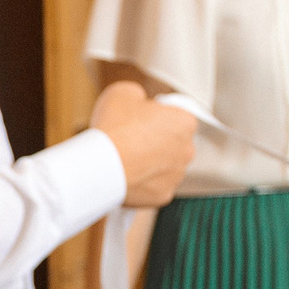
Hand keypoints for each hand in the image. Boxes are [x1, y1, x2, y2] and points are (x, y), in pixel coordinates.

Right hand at [90, 81, 198, 206]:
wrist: (100, 165)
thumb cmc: (114, 126)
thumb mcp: (123, 92)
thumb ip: (139, 95)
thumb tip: (139, 102)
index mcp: (185, 122)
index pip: (176, 117)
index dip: (156, 117)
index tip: (138, 121)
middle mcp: (188, 150)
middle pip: (173, 144)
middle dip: (156, 143)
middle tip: (130, 141)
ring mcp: (176, 176)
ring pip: (165, 168)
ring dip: (150, 164)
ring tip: (126, 161)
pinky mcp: (163, 196)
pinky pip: (154, 187)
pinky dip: (143, 184)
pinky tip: (127, 177)